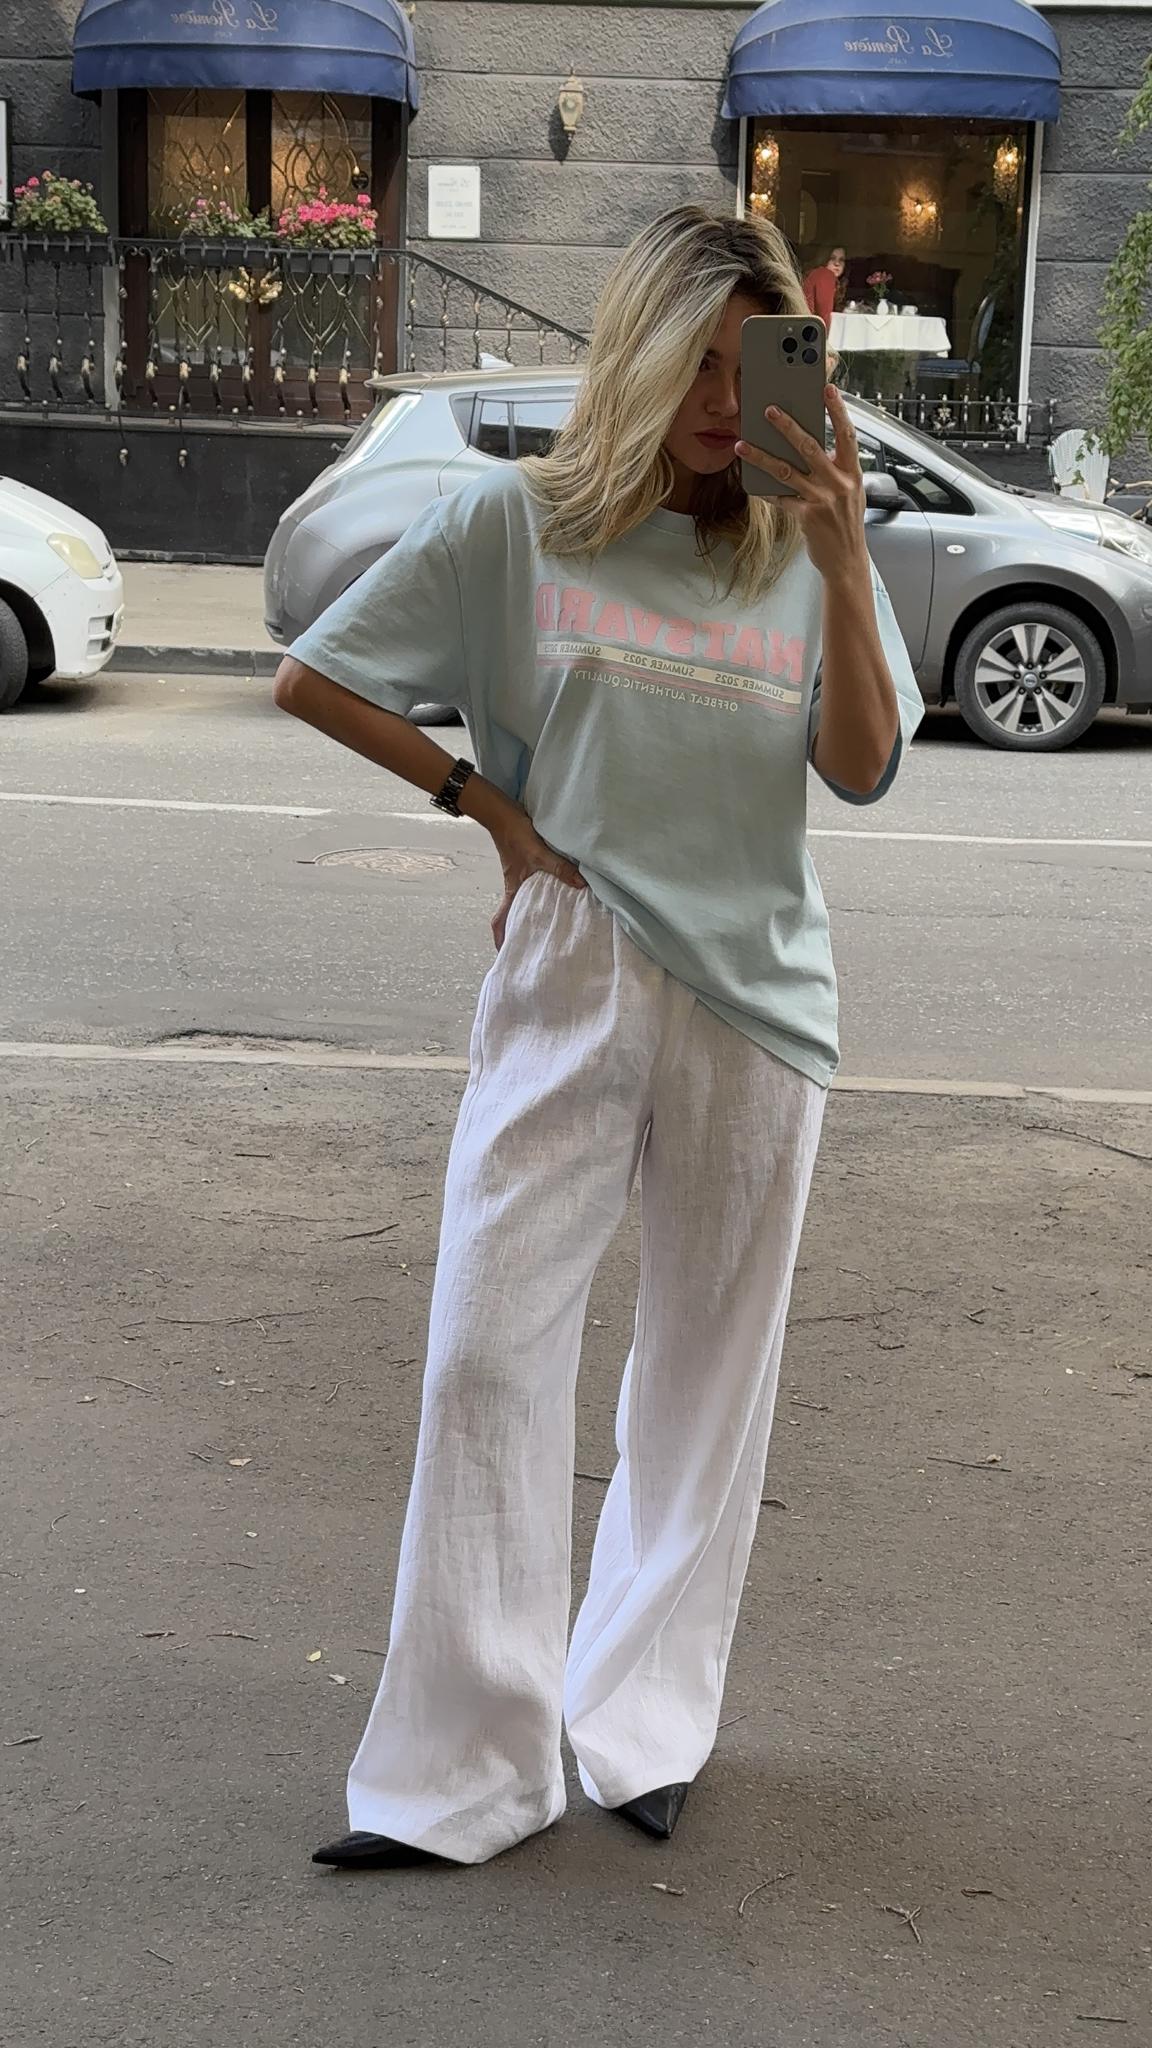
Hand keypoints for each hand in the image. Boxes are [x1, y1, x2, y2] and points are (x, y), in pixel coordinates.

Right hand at [486, 800, 584, 949]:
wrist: (505, 813)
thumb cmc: (515, 835)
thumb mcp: (538, 853)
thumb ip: (559, 868)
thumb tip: (580, 885)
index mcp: (513, 891)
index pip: (501, 921)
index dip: (501, 939)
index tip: (508, 955)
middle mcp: (517, 889)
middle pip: (518, 915)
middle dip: (526, 931)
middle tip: (542, 945)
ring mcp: (523, 878)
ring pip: (530, 902)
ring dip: (540, 912)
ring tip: (559, 924)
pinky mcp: (530, 867)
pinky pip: (540, 886)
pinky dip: (549, 893)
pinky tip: (565, 893)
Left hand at [736, 384, 867, 583]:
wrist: (848, 561)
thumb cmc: (846, 524)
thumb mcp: (850, 492)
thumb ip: (835, 469)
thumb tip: (809, 445)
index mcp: (852, 473)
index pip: (847, 434)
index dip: (838, 410)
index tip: (828, 389)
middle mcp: (839, 484)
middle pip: (810, 447)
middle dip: (787, 426)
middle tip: (768, 409)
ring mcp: (822, 500)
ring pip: (786, 471)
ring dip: (760, 456)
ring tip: (742, 445)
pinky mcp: (806, 517)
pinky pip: (780, 498)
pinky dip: (765, 489)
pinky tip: (751, 481)